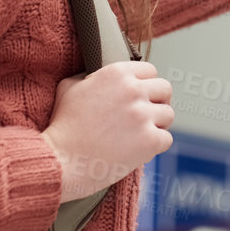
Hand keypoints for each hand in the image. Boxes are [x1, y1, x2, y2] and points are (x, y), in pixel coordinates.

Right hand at [40, 61, 173, 201]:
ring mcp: (142, 115)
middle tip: (147, 114)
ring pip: (168, 114)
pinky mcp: (149, 140)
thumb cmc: (62, 126)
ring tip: (142, 133)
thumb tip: (97, 75)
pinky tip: (141, 148)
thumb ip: (88, 76)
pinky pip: (166, 138)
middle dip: (158, 101)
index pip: (150, 70)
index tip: (141, 96)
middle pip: (165, 89)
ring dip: (158, 124)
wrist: (61, 160)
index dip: (146, 84)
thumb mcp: (69, 87)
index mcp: (116, 73)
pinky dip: (156, 145)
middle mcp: (133, 90)